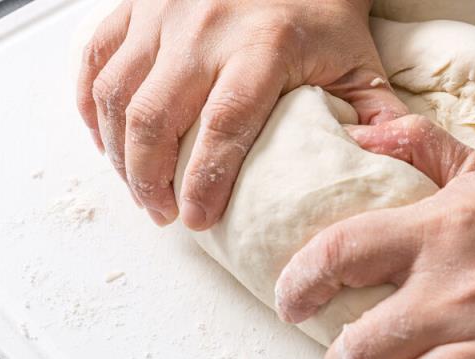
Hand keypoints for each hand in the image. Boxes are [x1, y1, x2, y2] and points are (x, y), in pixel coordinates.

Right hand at [76, 0, 406, 228]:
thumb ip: (376, 119)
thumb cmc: (320, 10)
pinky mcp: (135, 5)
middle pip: (155, 118)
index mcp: (263, 45)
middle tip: (163, 215)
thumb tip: (382, 174)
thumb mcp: (357, 62)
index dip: (203, 182)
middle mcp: (204, 26)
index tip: (196, 220)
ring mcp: (162, 13)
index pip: (223, 126)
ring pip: (116, 95)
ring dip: (118, 153)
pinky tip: (106, 141)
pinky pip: (95, 60)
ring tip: (138, 189)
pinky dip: (91, 107)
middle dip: (149, 180)